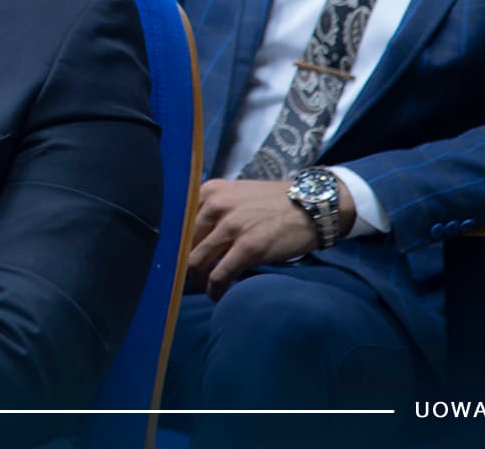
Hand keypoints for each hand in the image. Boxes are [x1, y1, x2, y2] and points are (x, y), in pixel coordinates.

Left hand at [187, 178, 355, 299]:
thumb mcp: (236, 194)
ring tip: (203, 287)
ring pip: (196, 261)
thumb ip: (213, 209)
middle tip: (188, 278)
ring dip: (197, 280)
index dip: (174, 244)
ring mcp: (232, 226)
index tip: (174, 258)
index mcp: (210, 191)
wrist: (310, 205)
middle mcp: (216, 205)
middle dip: (183, 264)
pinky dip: (214, 289)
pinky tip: (217, 294)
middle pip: (184, 243)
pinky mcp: (248, 248)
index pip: (177, 221)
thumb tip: (189, 238)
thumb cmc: (272, 203)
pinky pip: (218, 275)